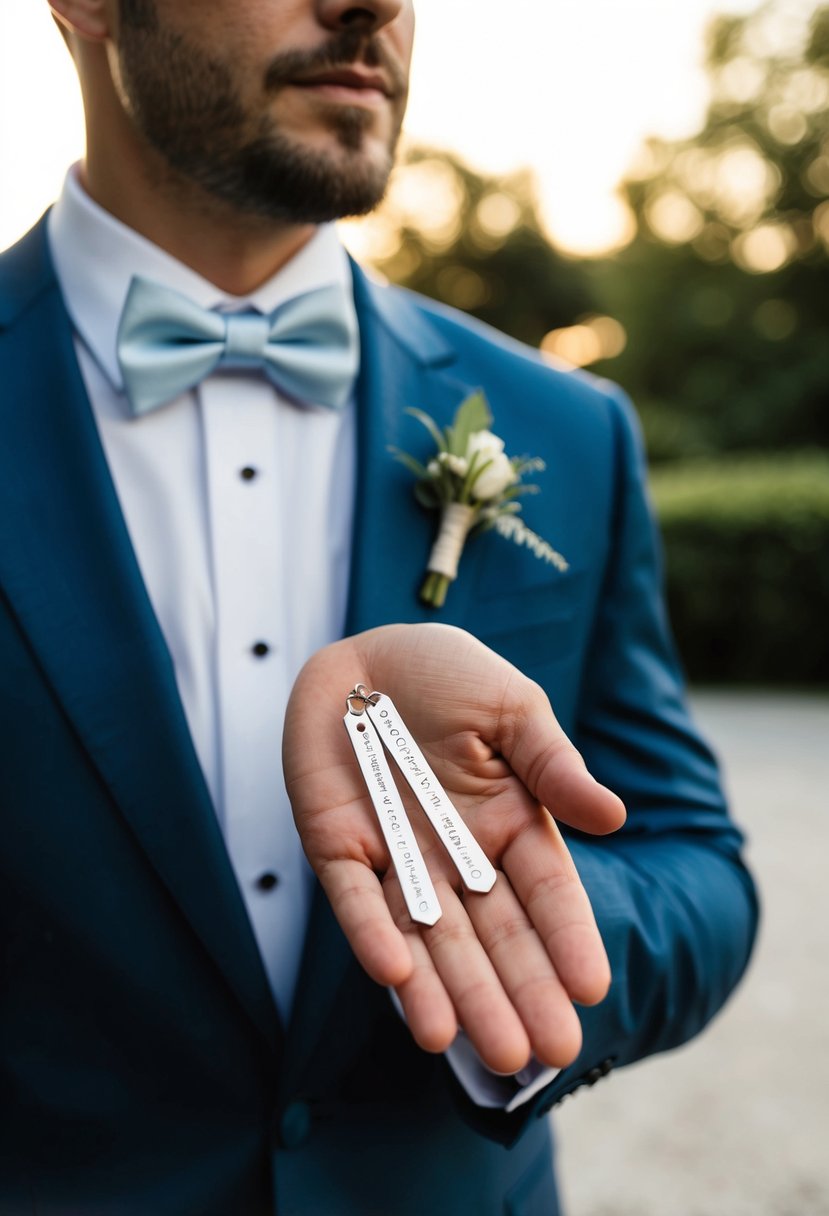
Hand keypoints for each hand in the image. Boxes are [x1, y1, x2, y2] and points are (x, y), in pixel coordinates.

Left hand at [283, 623, 624, 1074]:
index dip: (566, 938)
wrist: (364, 655)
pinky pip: (357, 898)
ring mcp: (398, 856)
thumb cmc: (447, 675)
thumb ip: (553, 764)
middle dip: (517, 992)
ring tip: (476, 1049)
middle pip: (491, 935)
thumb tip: (614, 816)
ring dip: (449, 992)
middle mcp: (457, 854)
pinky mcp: (339, 848)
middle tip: (545, 1054)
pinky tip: (396, 978)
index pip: (545, 892)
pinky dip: (372, 936)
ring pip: (427, 937)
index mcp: (510, 823)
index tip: (591, 988)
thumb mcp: (512, 708)